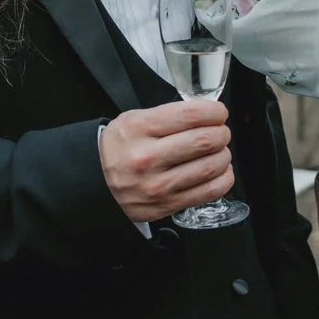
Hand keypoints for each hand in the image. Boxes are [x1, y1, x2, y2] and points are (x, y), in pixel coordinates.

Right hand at [99, 99, 235, 222]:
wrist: (95, 182)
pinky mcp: (166, 205)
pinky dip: (223, 179)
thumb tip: (207, 114)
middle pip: (204, 141)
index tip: (219, 113)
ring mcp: (157, 185)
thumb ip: (168, 115)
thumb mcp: (133, 120)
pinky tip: (221, 171)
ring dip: (223, 155)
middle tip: (221, 132)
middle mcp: (147, 157)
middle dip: (221, 133)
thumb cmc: (119, 147)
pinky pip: (208, 192)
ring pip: (210, 166)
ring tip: (220, 151)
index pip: (190, 115)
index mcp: (139, 129)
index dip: (214, 112)